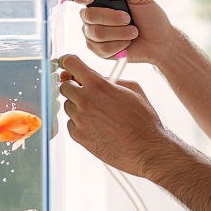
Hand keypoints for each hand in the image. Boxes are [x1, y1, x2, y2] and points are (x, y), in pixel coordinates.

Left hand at [58, 54, 168, 176]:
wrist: (145, 148)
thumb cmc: (143, 120)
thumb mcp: (133, 89)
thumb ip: (111, 80)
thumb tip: (98, 77)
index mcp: (99, 85)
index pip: (71, 63)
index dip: (69, 63)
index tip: (69, 66)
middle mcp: (85, 101)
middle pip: (64, 86)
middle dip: (74, 86)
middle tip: (87, 92)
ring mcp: (80, 120)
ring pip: (68, 105)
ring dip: (78, 106)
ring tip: (98, 113)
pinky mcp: (78, 136)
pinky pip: (71, 123)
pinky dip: (80, 123)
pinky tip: (97, 126)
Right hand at [70, 0, 174, 64]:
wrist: (160, 41)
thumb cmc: (151, 18)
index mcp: (101, 0)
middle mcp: (94, 16)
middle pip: (88, 15)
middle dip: (112, 18)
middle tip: (128, 18)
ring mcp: (94, 34)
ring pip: (96, 33)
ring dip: (120, 32)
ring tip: (133, 31)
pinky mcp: (99, 50)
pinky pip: (102, 48)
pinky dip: (119, 44)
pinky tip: (127, 42)